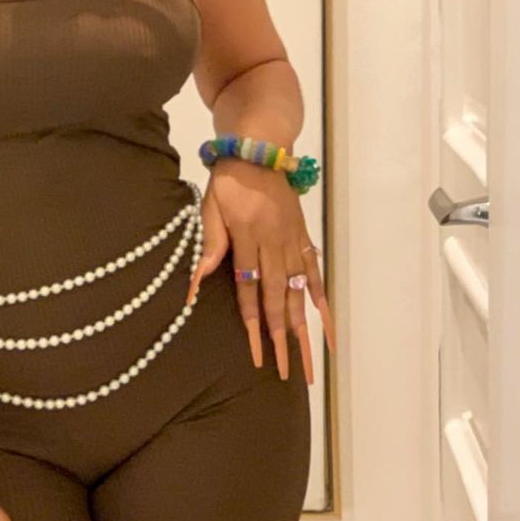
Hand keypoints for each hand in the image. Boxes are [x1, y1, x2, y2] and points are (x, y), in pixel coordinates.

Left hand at [185, 159, 336, 382]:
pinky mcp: (303, 239)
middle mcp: (275, 244)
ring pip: (299, 291)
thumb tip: (192, 287)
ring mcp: (293, 242)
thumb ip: (207, 246)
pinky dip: (321, 300)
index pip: (249, 289)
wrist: (259, 150)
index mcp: (248, 238)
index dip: (252, 323)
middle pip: (278, 298)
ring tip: (310, 358)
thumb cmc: (227, 182)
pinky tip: (327, 326)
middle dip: (281, 337)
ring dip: (303, 327)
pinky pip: (315, 273)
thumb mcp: (209, 208)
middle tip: (287, 371)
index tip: (257, 355)